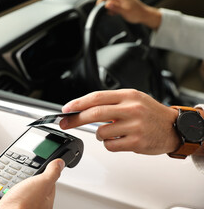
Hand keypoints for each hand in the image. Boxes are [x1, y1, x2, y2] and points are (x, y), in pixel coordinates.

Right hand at [0, 155, 64, 208]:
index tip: (29, 157)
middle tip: (9, 157)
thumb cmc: (24, 207)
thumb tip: (60, 163)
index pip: (42, 179)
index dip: (36, 166)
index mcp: (42, 197)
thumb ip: (52, 172)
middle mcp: (27, 202)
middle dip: (14, 166)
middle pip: (21, 179)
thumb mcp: (43, 183)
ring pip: (4, 183)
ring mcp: (11, 204)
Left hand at [60, 89, 179, 154]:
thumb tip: (83, 108)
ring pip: (101, 132)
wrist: (174, 128)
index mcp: (128, 95)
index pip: (96, 97)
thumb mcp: (133, 99)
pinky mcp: (137, 142)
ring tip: (111, 132)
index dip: (78, 103)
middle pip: (94, 113)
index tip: (66, 109)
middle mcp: (131, 109)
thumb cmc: (150, 114)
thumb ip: (111, 102)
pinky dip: (109, 144)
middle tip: (66, 123)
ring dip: (99, 134)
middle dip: (76, 119)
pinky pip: (110, 145)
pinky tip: (119, 140)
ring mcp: (135, 126)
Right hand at [96, 0, 160, 29]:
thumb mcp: (124, 12)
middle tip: (111, 12)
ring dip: (109, 6)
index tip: (100, 9)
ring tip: (116, 12)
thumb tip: (107, 4)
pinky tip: (117, 10)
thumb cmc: (135, 14)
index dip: (100, 2)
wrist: (143, 14)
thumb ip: (115, 7)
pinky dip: (112, 5)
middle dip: (105, 5)